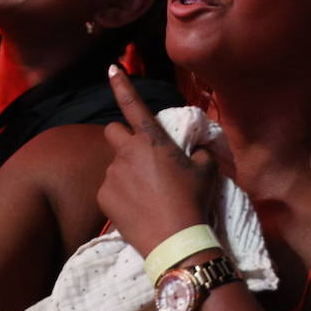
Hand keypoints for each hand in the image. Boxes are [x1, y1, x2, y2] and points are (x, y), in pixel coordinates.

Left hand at [98, 66, 216, 256]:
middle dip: (122, 139)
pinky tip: (137, 210)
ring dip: (126, 173)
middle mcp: (127, 152)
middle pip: (113, 132)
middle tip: (139, 158)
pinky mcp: (103, 197)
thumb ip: (198, 151)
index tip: (112, 68)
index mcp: (152, 141)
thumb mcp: (207, 171)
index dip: (122, 84)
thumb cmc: (194, 202)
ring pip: (114, 165)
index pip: (134, 105)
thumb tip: (194, 148)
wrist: (176, 241)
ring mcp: (112, 175)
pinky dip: (120, 196)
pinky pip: (110, 189)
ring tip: (146, 196)